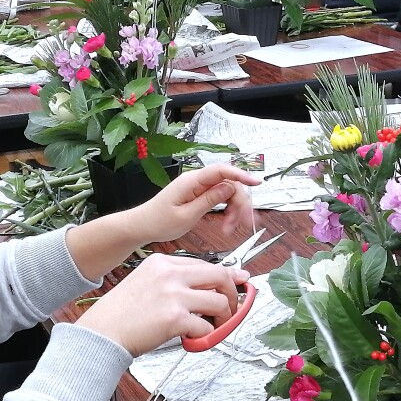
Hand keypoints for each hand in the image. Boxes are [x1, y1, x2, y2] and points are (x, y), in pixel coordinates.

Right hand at [77, 254, 247, 356]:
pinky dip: (205, 335)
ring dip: (224, 317)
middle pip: (220, 276)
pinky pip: (206, 326)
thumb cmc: (121, 313)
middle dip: (233, 293)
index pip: (204, 264)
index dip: (226, 274)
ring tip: (215, 326)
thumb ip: (173, 282)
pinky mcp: (175, 318)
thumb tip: (203, 288)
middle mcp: (170, 274)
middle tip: (233, 307)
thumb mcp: (145, 282)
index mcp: (162, 263)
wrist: (102, 332)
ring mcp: (174, 295)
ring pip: (219, 301)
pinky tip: (194, 337)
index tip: (238, 280)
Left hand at [136, 164, 259, 244]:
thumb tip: (229, 188)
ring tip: (231, 228)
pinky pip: (220, 198)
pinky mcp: (199, 194)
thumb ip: (209, 201)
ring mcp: (198, 187)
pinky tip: (227, 224)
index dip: (241, 174)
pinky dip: (227, 211)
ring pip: (227, 192)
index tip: (256, 183)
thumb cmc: (159, 222)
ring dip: (234, 210)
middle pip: (229, 184)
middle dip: (239, 203)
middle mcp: (197, 181)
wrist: (144, 225)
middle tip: (243, 223)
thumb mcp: (186, 216)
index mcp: (191, 181)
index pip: (221, 171)